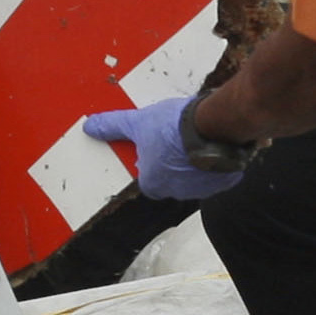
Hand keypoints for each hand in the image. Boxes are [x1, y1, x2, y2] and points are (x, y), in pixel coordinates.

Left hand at [81, 96, 245, 200]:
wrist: (213, 127)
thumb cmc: (175, 128)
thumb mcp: (137, 122)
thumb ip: (113, 126)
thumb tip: (90, 126)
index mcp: (153, 184)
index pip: (147, 180)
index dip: (150, 163)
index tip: (153, 148)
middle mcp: (176, 192)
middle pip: (171, 180)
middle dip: (173, 163)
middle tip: (175, 140)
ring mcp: (202, 188)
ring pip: (195, 178)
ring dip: (194, 163)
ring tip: (195, 139)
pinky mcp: (224, 182)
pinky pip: (218, 175)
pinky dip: (215, 163)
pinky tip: (214, 145)